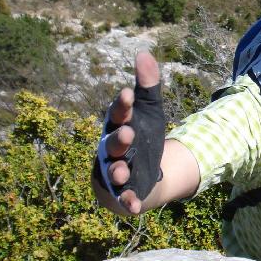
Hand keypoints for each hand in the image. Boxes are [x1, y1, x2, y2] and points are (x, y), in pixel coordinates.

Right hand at [94, 52, 164, 213]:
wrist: (142, 168)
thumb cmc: (140, 134)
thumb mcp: (149, 110)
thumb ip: (147, 85)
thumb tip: (144, 53)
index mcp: (117, 125)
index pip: (118, 114)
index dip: (121, 105)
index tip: (127, 93)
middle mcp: (112, 148)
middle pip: (113, 143)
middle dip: (119, 139)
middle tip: (129, 133)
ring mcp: (116, 170)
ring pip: (114, 171)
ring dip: (119, 171)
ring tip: (125, 171)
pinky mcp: (124, 191)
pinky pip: (123, 197)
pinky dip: (128, 202)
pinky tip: (135, 208)